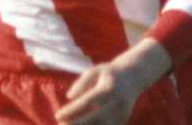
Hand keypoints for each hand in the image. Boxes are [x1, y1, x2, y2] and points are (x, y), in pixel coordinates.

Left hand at [55, 38, 170, 123]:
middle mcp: (117, 103)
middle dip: (77, 124)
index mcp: (108, 88)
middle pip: (95, 118)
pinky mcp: (123, 120)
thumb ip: (81, 83)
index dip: (72, 110)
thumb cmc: (108, 73)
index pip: (87, 102)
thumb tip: (69, 97)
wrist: (133, 77)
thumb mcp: (94, 71)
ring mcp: (122, 114)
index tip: (58, 115)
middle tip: (61, 124)